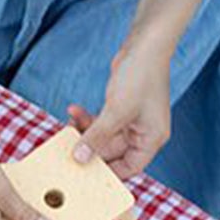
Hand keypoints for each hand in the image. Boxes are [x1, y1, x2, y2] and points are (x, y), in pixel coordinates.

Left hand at [70, 34, 171, 179]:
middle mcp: (144, 133)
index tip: (83, 175)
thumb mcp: (116, 111)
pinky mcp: (121, 110)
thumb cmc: (140, 76)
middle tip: (67, 149)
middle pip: (112, 154)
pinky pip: (101, 123)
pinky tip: (73, 110)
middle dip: (89, 149)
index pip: (129, 168)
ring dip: (85, 132)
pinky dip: (88, 119)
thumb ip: (97, 137)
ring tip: (68, 124)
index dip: (107, 173)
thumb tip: (79, 158)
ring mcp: (132, 122)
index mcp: (151, 139)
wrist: (145, 44)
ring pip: (103, 137)